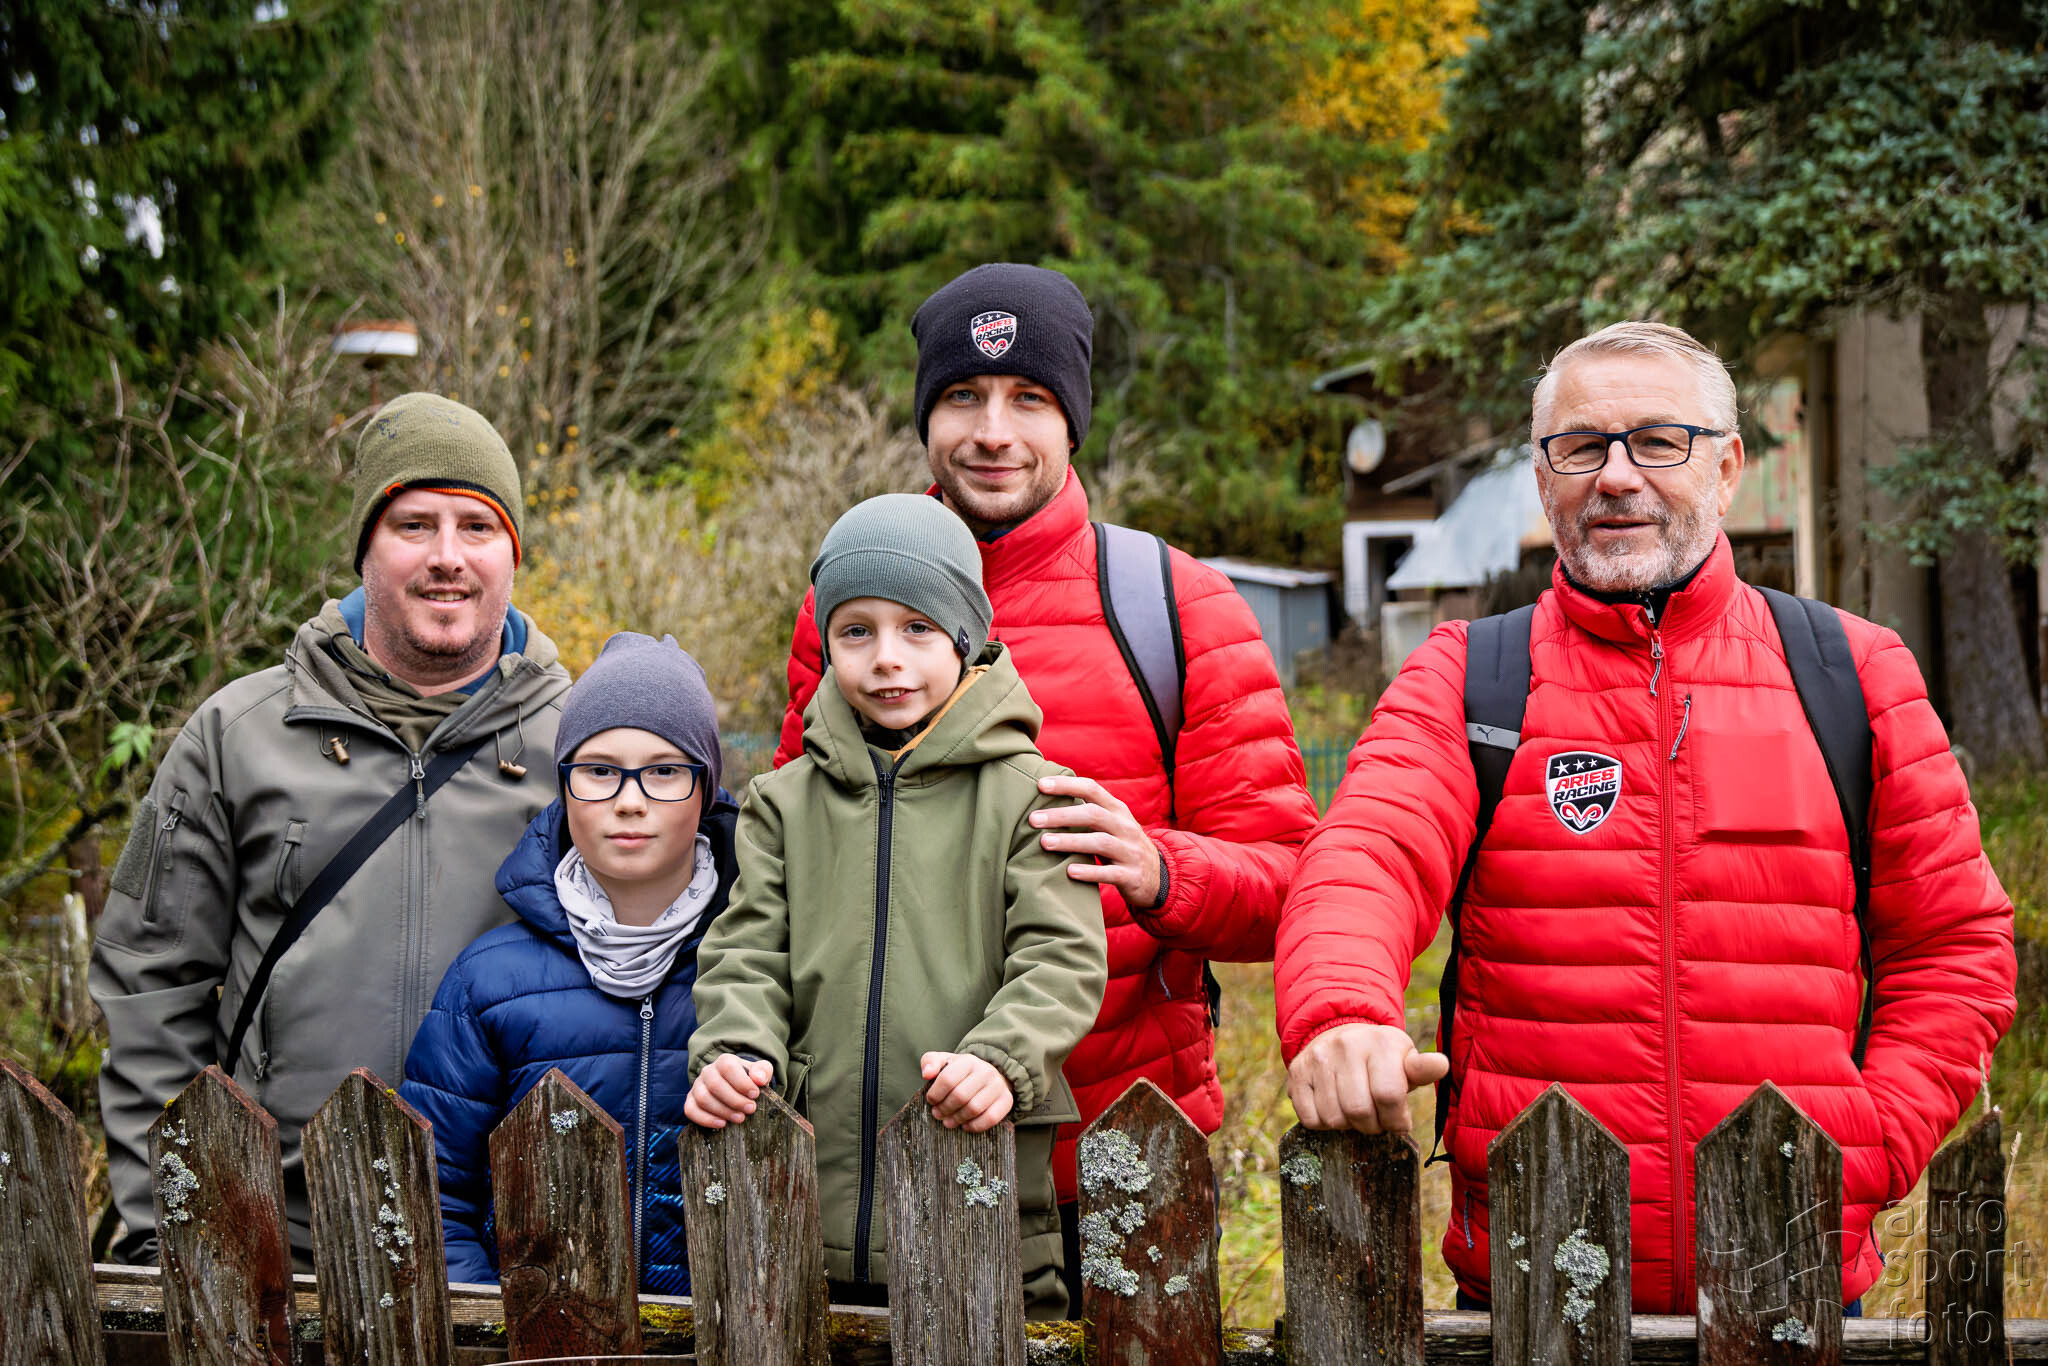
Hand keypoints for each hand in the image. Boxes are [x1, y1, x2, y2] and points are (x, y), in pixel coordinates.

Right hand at [685, 1054, 774, 1128]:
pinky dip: (706, 1119)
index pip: (728, 1067)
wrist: (736, 1088)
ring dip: (723, 1111)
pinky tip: (722, 1124)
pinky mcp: (690, 1101)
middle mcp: (708, 1072)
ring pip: (703, 1098)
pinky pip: (690, 1110)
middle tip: (750, 1109)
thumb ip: (763, 1071)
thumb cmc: (749, 1080)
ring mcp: (697, 1087)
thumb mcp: (760, 1072)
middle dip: (734, 1100)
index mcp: (724, 1061)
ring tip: (740, 1118)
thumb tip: (759, 1079)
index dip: (741, 1082)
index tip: (755, 1095)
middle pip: (715, 1085)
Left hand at [920, 1052, 1015, 1131]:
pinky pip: (990, 1118)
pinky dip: (975, 1126)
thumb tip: (927, 1074)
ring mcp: (998, 1086)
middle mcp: (986, 1071)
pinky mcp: (1007, 1100)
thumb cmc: (961, 1072)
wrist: (990, 1075)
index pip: (948, 1079)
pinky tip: (965, 1126)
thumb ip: (930, 1062)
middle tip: (937, 1114)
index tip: (931, 1101)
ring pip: (974, 1108)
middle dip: (945, 1109)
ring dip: (957, 1119)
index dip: (935, 1094)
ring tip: (948, 1122)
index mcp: (968, 1061)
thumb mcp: (944, 1062)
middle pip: (960, 1096)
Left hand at [1033, 774, 1161, 909]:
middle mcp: (1125, 827)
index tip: (1040, 785)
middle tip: (1033, 819)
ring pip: (1100, 842)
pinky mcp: (1131, 875)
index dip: (1067, 785)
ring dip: (1070, 841)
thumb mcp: (1111, 824)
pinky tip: (1069, 871)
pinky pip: (1109, 873)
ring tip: (1044, 843)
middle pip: (1093, 815)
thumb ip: (1087, 811)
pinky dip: (1089, 871)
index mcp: (1117, 810)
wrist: (1157, 877)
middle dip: (1062, 815)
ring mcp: (1130, 851)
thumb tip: (1046, 798)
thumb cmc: (1121, 845)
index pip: (1092, 789)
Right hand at [1286, 1023, 1448, 1134]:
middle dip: (1372, 1126)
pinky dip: (1324, 1123)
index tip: (1399, 1121)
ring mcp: (1318, 1058)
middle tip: (1376, 1119)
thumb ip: (1423, 1069)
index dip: (1396, 1119)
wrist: (1338, 1034)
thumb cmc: (1381, 1058)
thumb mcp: (1405, 1059)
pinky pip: (1311, 1119)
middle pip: (1359, 1111)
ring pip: (1334, 1118)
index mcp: (1380, 1042)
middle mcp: (1346, 1045)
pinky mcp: (1297, 1073)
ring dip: (1348, 1126)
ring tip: (1355, 1111)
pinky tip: (1334, 1107)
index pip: (1388, 1095)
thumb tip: (1441, 1065)